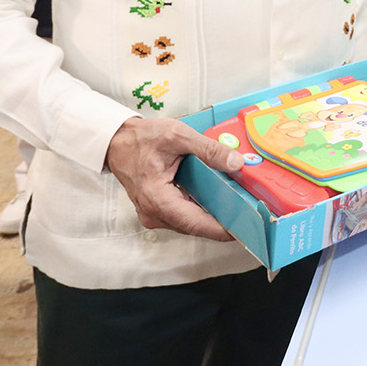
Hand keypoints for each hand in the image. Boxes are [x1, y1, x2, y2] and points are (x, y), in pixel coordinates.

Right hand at [105, 117, 242, 241]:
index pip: (196, 224)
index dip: (222, 230)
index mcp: (157, 199)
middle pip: (195, 226)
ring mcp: (154, 214)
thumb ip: (208, 150)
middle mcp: (154, 213)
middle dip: (222, 222)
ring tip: (238, 207)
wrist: (117, 140)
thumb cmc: (140, 138)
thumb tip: (236, 163)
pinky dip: (200, 209)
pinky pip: (183, 215)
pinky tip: (217, 200)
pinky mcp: (157, 209)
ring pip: (190, 222)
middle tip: (249, 214)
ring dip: (212, 216)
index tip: (245, 228)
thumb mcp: (178, 135)